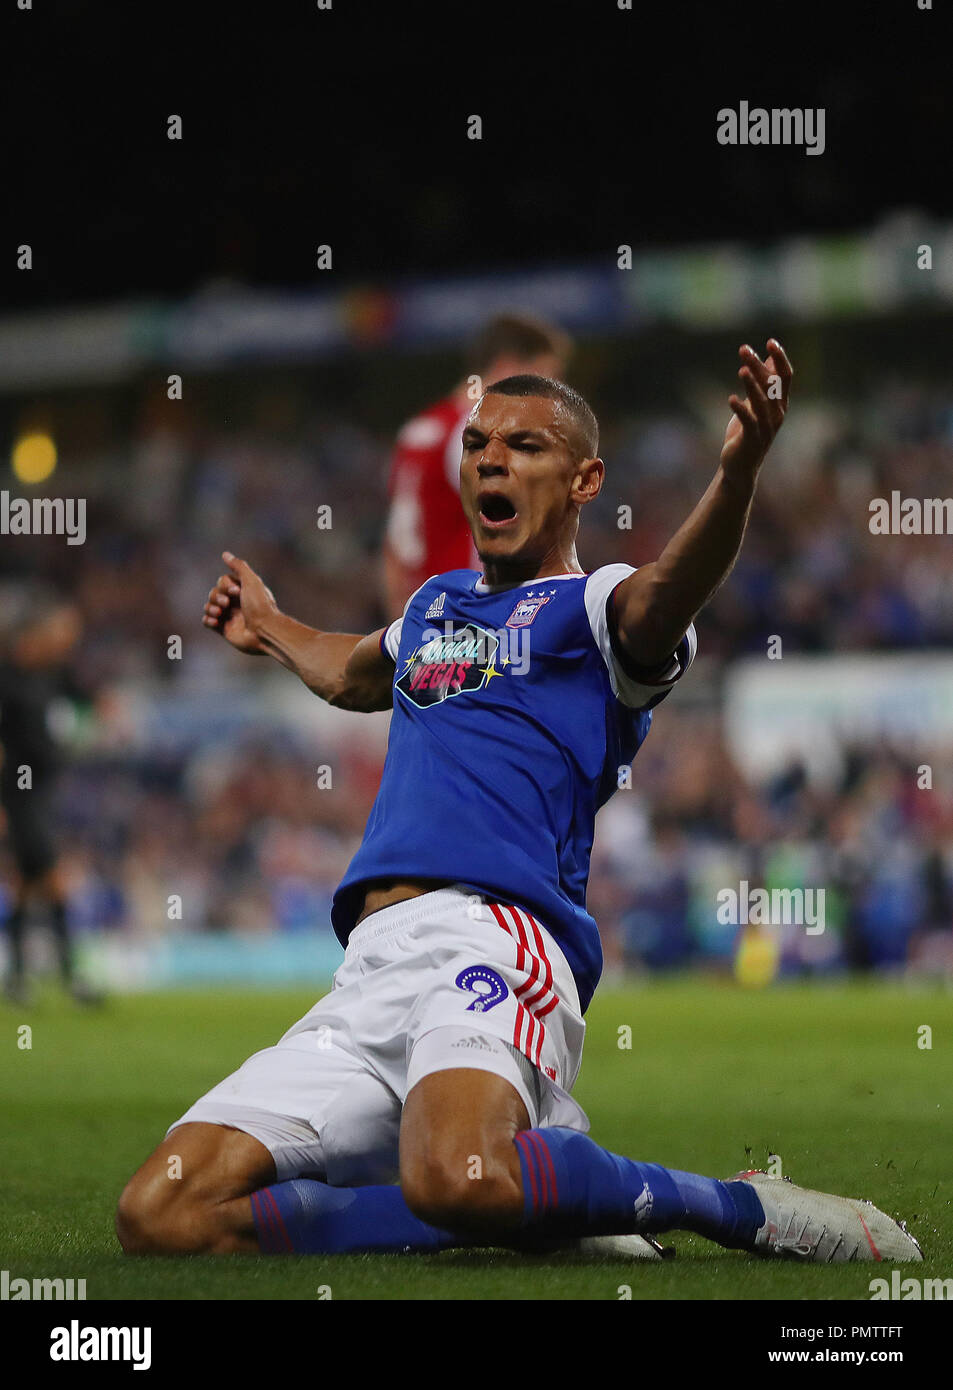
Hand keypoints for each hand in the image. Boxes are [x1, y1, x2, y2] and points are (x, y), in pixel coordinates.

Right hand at [202, 551, 277, 654]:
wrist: (264, 631)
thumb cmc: (260, 605)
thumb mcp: (252, 581)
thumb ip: (239, 566)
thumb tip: (225, 554)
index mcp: (243, 591)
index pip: (222, 581)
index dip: (225, 585)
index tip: (237, 591)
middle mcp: (236, 603)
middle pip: (214, 593)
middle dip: (217, 596)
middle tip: (226, 603)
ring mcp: (230, 616)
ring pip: (209, 606)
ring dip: (211, 607)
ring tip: (220, 613)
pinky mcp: (224, 629)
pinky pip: (207, 622)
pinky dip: (208, 620)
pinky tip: (216, 621)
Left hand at [721, 339, 791, 481]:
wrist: (740, 467)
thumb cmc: (747, 433)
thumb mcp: (757, 405)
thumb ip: (765, 384)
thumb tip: (770, 359)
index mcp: (780, 404)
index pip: (785, 376)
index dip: (780, 358)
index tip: (770, 341)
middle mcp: (777, 414)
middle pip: (771, 385)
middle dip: (758, 366)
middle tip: (743, 349)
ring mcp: (766, 428)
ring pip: (762, 402)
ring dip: (752, 385)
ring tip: (742, 370)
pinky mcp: (752, 440)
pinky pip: (748, 422)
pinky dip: (740, 410)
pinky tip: (731, 399)